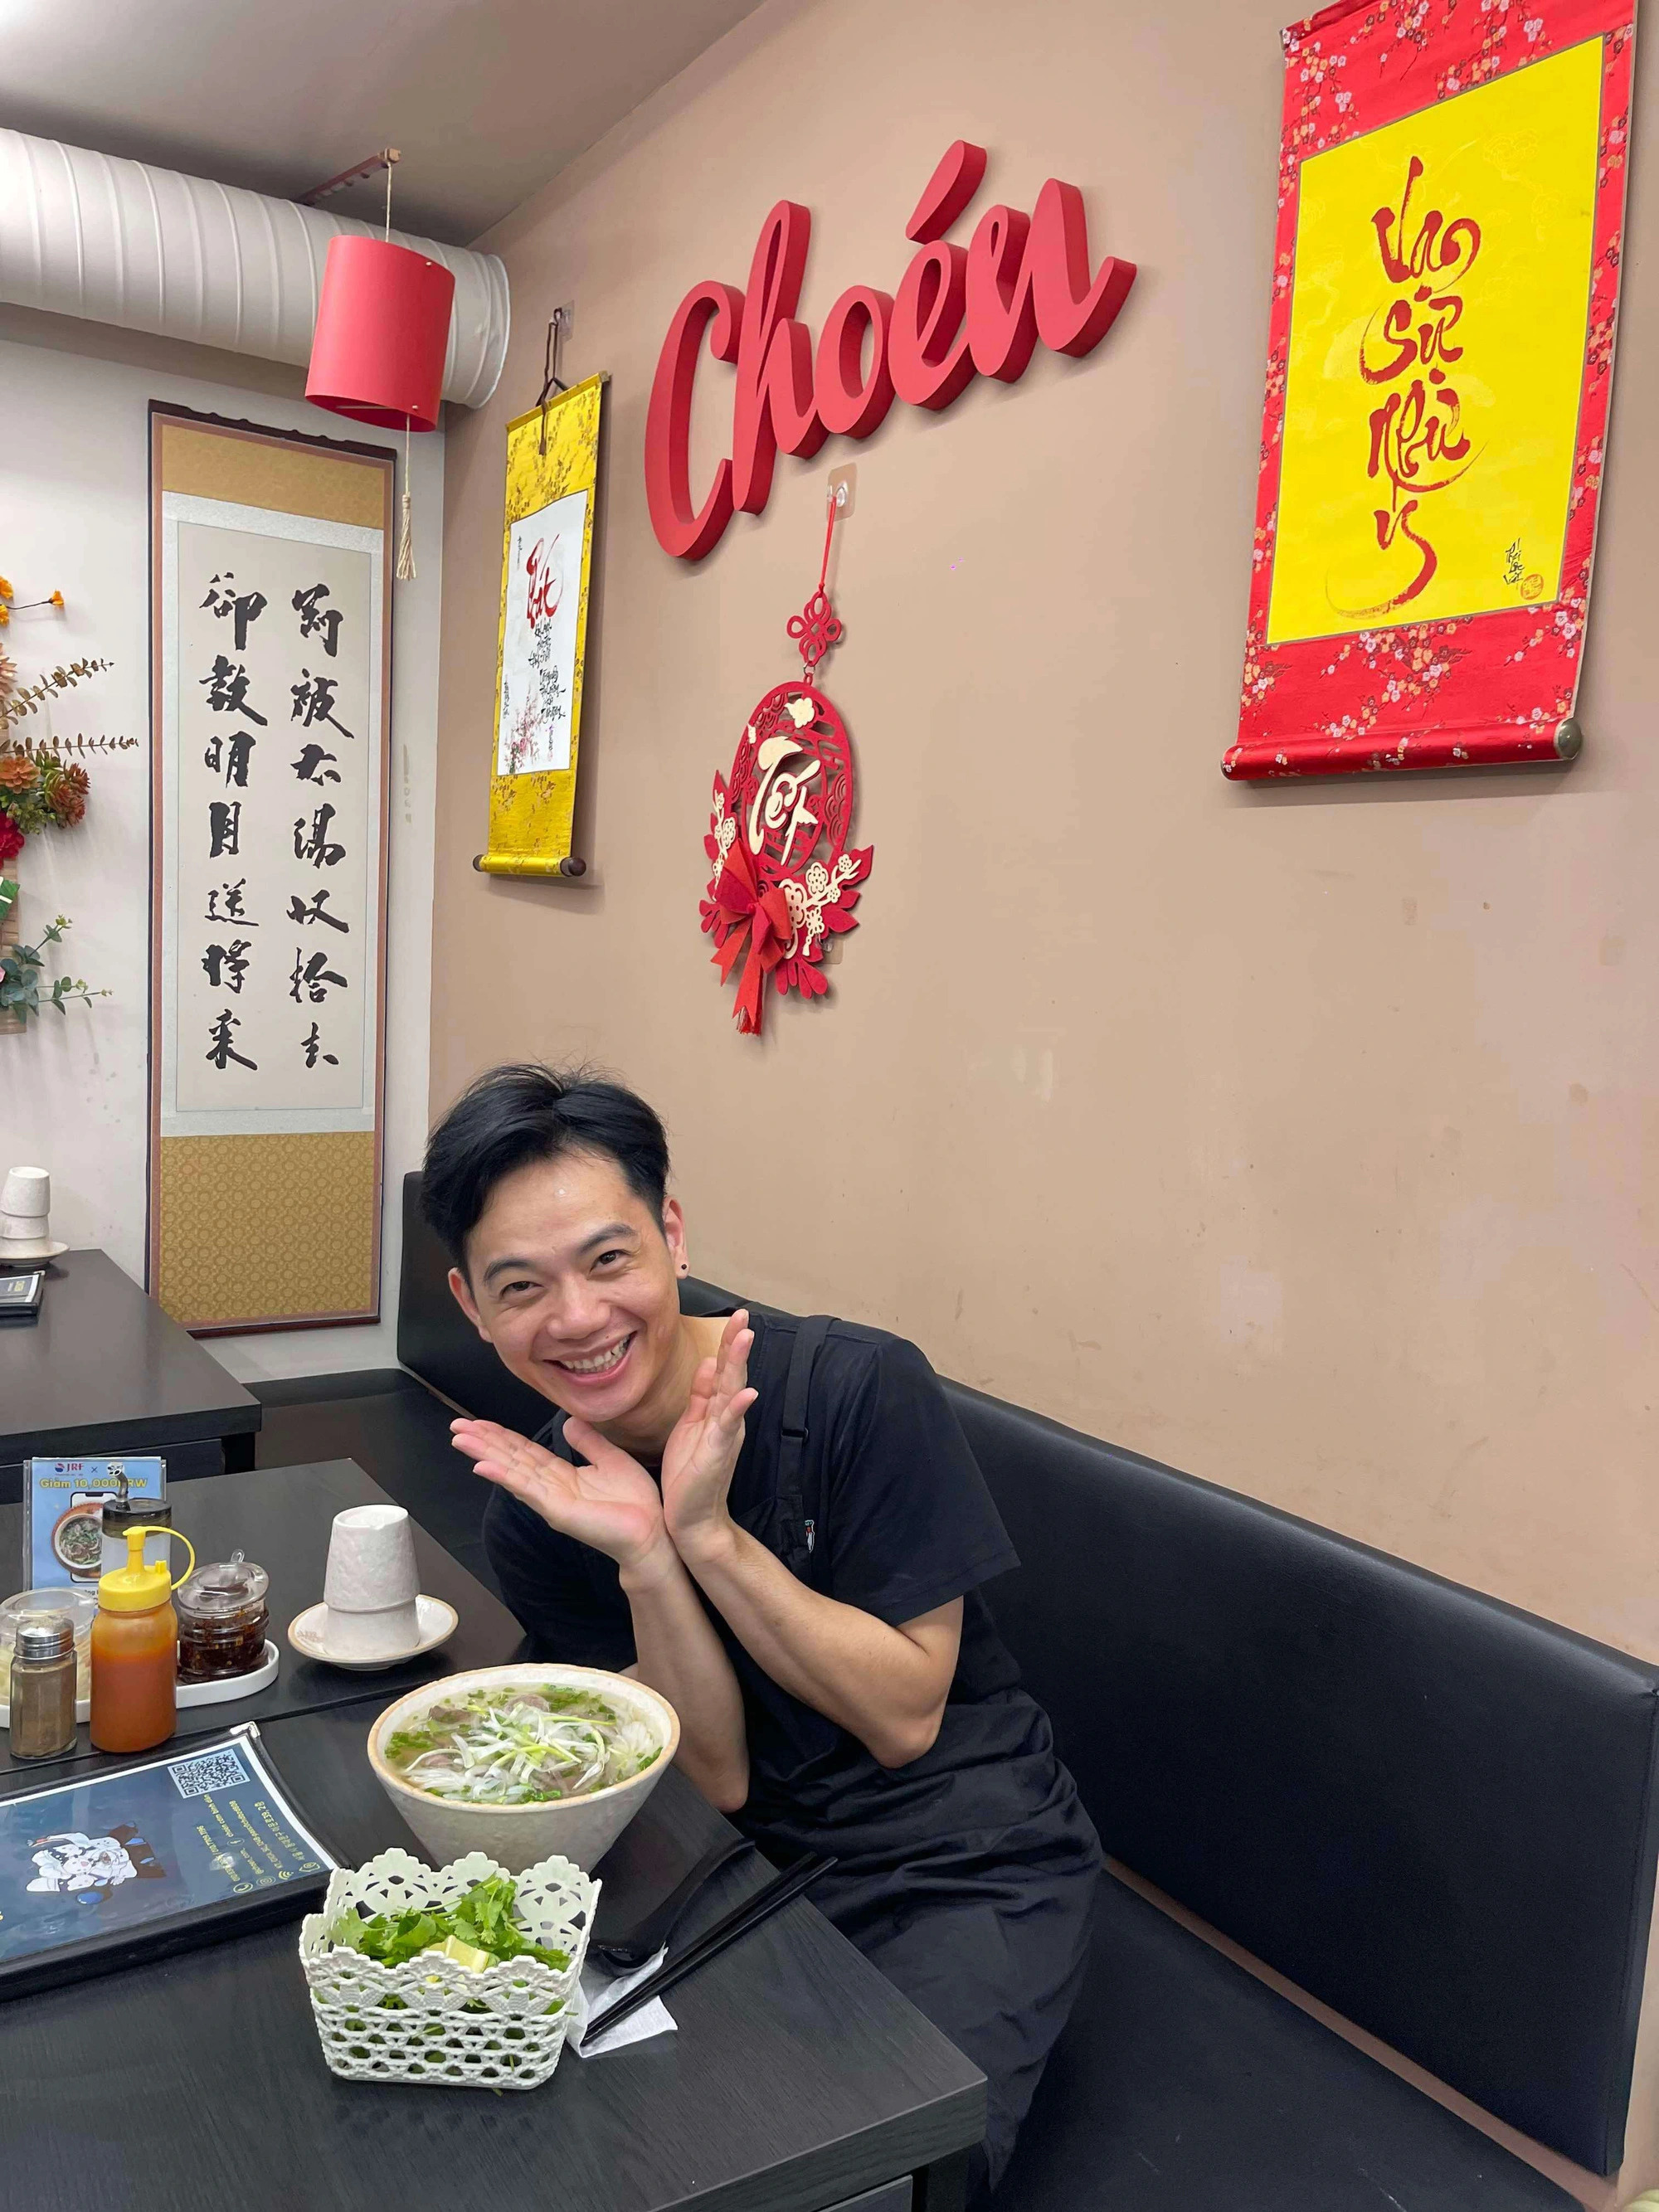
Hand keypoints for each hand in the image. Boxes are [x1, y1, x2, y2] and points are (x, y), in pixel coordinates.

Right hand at [450, 1418, 665, 1572]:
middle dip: (483, 1443)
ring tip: (460, 1440)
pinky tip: (483, 1466)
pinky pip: (527, 1489)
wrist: (652, 1531)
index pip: (524, 1452)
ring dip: (485, 1455)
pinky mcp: (557, 1511)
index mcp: (561, 1476)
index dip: (501, 1437)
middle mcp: (549, 1488)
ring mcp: (550, 1501)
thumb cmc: (634, 1501)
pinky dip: (504, 1477)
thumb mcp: (610, 1459)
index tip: (478, 1422)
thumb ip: (588, 1442)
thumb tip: (568, 1421)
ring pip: (512, 1471)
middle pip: (510, 1459)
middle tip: (456, 1427)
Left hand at [660, 1310, 756, 1562]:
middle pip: (733, 1374)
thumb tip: (709, 1361)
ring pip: (733, 1393)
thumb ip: (702, 1395)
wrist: (691, 1519)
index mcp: (717, 1411)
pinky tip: (747, 1392)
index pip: (724, 1369)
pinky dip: (739, 1408)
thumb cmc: (689, 1474)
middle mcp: (726, 1419)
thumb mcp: (692, 1426)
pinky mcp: (717, 1453)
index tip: (735, 1315)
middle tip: (744, 1316)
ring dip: (739, 1365)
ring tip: (745, 1338)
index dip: (728, 1343)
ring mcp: (724, 1435)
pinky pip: (728, 1427)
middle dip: (737, 1344)